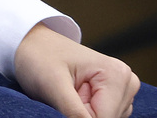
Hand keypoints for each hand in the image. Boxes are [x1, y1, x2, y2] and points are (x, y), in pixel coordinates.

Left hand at [12, 23, 139, 117]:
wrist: (31, 46)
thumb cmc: (39, 59)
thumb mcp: (55, 88)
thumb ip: (77, 114)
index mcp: (116, 74)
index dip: (79, 114)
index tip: (65, 96)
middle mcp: (125, 80)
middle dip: (83, 113)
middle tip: (67, 91)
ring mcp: (120, 88)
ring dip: (85, 112)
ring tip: (71, 90)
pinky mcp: (113, 95)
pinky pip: (104, 116)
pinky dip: (87, 111)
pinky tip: (76, 93)